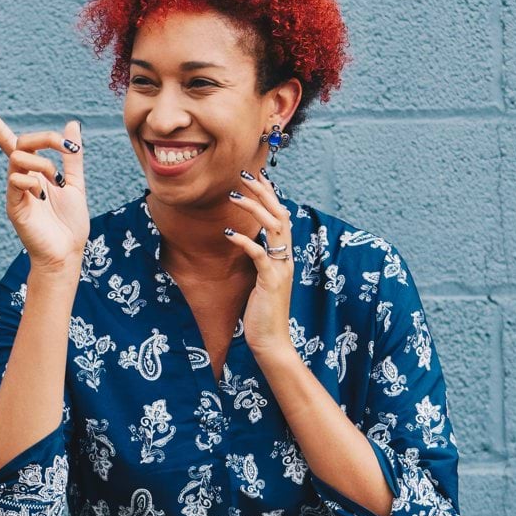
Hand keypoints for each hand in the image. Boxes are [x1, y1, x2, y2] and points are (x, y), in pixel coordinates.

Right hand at [0, 98, 89, 269]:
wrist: (68, 252)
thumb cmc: (70, 223)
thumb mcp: (76, 183)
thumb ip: (72, 156)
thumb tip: (72, 124)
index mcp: (33, 171)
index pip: (8, 140)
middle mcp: (20, 178)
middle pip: (18, 142)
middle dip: (44, 138)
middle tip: (66, 147)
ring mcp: (15, 191)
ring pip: (18, 158)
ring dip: (43, 163)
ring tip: (57, 182)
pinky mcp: (13, 206)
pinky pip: (16, 180)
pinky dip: (33, 182)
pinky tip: (43, 196)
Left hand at [224, 167, 297, 357]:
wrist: (271, 341)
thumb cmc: (262, 312)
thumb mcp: (262, 280)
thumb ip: (261, 259)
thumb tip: (250, 241)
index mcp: (285, 256)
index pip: (281, 217)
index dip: (270, 195)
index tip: (257, 176)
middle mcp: (287, 259)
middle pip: (280, 214)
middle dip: (263, 192)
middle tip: (245, 174)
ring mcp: (281, 269)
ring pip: (273, 228)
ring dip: (253, 208)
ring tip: (234, 195)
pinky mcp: (271, 282)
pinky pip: (260, 255)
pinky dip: (246, 242)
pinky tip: (229, 234)